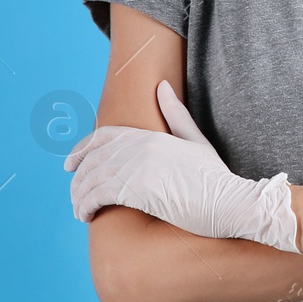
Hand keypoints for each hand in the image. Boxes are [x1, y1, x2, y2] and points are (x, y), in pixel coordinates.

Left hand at [64, 80, 299, 253]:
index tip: (70, 165)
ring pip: (92, 178)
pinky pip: (99, 195)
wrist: (232, 202)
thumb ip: (176, 115)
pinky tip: (87, 215)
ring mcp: (140, 169)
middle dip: (79, 179)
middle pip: (94, 160)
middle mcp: (142, 148)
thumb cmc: (216, 176)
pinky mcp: (139, 191)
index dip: (82, 149)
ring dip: (80, 196)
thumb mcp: (196, 141)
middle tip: (76, 196)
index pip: (104, 136)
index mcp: (152, 136)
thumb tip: (161, 86)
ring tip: (80, 210)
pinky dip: (86, 205)